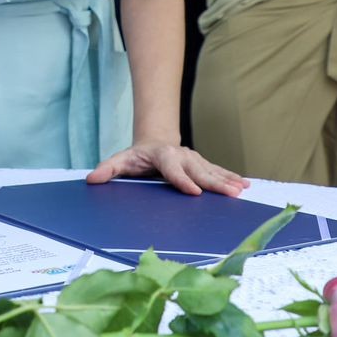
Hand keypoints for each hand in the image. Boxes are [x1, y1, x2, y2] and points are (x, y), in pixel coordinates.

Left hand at [86, 140, 249, 197]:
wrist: (153, 142)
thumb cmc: (136, 157)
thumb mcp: (120, 161)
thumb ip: (107, 170)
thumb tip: (91, 179)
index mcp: (161, 155)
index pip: (172, 169)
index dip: (182, 180)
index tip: (194, 192)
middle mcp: (181, 155)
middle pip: (198, 170)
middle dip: (214, 182)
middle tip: (229, 193)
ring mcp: (194, 159)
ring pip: (211, 171)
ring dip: (227, 180)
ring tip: (241, 190)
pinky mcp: (202, 163)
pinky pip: (218, 171)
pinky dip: (231, 177)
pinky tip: (244, 185)